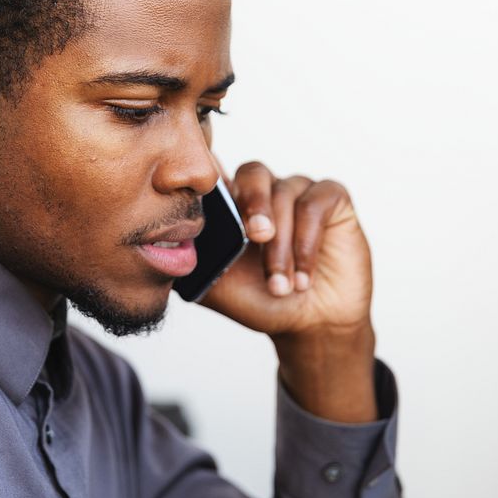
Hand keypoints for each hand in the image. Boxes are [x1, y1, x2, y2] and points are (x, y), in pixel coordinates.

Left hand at [200, 161, 372, 338]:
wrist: (310, 325)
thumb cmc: (262, 300)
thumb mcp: (217, 287)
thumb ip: (194, 261)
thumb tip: (166, 244)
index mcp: (232, 204)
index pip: (216, 172)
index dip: (210, 178)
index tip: (206, 205)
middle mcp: (265, 191)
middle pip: (253, 172)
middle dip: (253, 205)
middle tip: (256, 237)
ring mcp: (298, 192)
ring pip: (285, 195)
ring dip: (281, 245)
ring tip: (280, 285)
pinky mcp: (331, 199)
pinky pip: (315, 204)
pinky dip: (307, 243)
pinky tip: (303, 277)